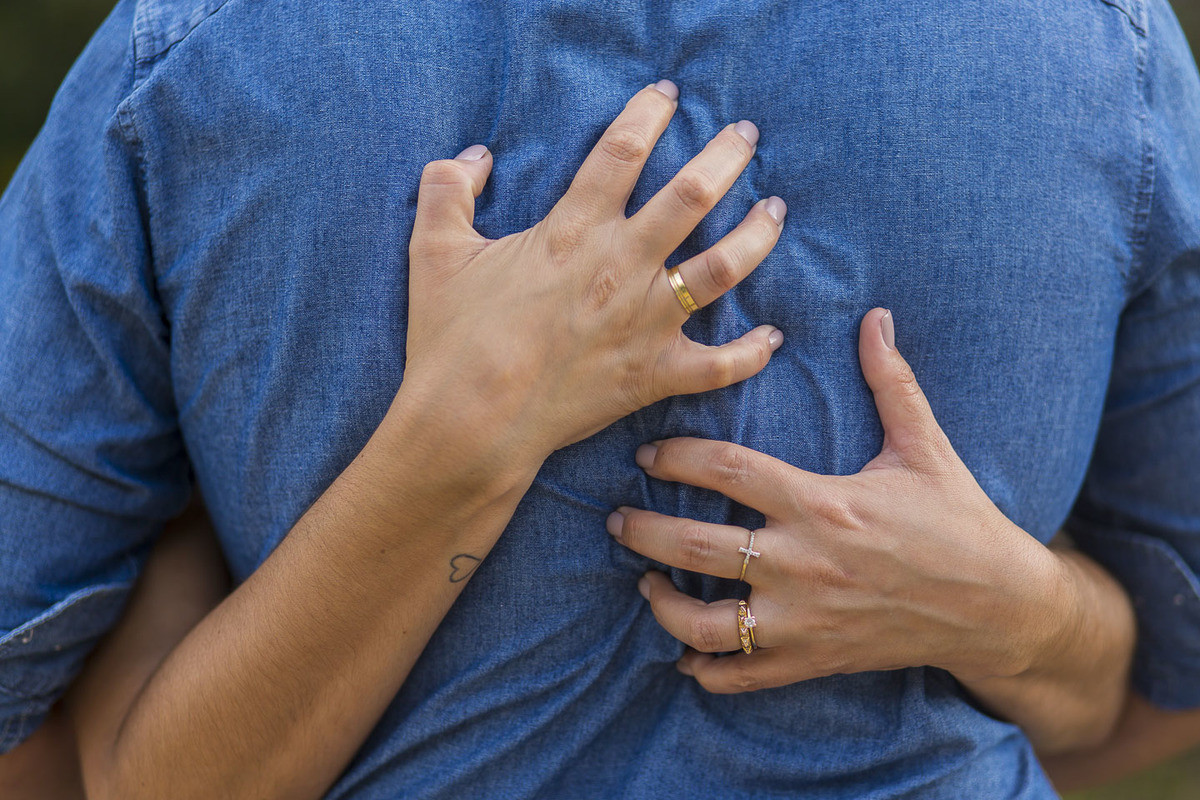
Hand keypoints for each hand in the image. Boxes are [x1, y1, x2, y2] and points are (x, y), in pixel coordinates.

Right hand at [398, 82, 786, 464]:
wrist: (470, 422)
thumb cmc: (451, 339)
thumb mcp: (432, 252)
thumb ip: (447, 190)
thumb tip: (473, 155)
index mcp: (573, 229)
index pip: (622, 151)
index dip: (648, 114)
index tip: (666, 95)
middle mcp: (621, 265)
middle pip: (693, 194)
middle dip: (727, 156)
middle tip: (746, 135)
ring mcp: (645, 321)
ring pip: (724, 267)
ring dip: (758, 234)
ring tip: (774, 210)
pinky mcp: (653, 375)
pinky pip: (720, 365)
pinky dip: (751, 353)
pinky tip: (771, 336)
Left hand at [607, 308, 1066, 691]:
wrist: (999, 607)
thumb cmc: (959, 520)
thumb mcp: (926, 446)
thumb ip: (891, 381)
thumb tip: (876, 315)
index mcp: (823, 503)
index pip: (726, 472)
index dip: (676, 458)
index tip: (647, 454)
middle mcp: (804, 563)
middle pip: (697, 549)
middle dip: (642, 533)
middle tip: (615, 520)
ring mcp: (805, 619)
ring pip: (706, 625)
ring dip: (662, 606)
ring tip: (644, 584)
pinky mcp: (814, 658)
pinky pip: (742, 676)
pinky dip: (703, 669)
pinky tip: (682, 653)